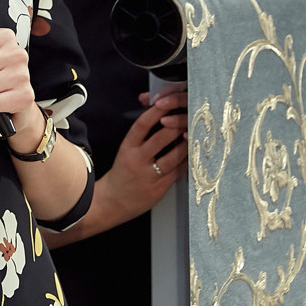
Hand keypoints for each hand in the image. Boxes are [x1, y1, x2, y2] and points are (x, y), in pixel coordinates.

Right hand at [97, 87, 188, 221]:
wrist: (112, 202)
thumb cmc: (121, 174)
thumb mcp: (125, 151)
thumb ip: (141, 137)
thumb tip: (159, 117)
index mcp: (127, 148)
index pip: (142, 125)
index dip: (155, 112)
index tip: (167, 102)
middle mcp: (137, 160)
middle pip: (161, 138)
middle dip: (177, 125)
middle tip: (188, 116)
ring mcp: (149, 175)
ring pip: (173, 156)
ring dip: (186, 144)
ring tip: (194, 133)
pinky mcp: (159, 188)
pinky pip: (178, 172)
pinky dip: (188, 162)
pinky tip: (194, 154)